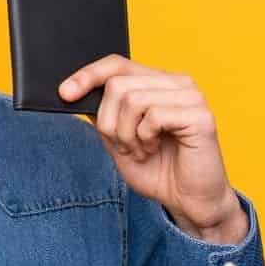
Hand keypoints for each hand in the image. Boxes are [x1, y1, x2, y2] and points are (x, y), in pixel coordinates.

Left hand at [59, 55, 247, 242]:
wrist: (188, 200)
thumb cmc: (157, 169)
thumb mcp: (117, 139)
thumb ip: (102, 114)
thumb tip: (74, 91)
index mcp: (157, 83)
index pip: (117, 64)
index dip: (88, 76)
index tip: (64, 94)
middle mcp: (176, 83)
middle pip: (118, 85)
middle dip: (110, 123)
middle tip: (126, 146)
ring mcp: (191, 96)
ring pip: (132, 100)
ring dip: (127, 135)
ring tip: (143, 150)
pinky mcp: (200, 114)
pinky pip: (153, 116)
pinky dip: (145, 139)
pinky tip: (155, 149)